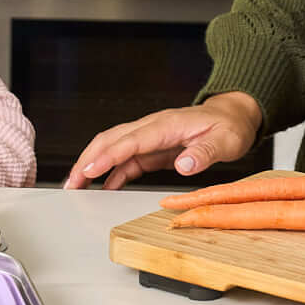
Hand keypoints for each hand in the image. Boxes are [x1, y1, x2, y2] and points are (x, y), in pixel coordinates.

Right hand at [63, 94, 260, 189]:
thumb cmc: (230, 126)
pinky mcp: (152, 148)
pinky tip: (103, 188)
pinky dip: (111, 173)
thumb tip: (184, 165)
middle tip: (72, 183)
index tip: (90, 170)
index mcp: (167, 125)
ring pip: (113, 148)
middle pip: (111, 140)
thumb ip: (204, 153)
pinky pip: (126, 160)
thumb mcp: (226, 141)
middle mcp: (153, 128)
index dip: (108, 155)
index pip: (131, 140)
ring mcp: (150, 137)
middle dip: (88, 160)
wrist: (233, 116)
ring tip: (76, 187)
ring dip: (93, 166)